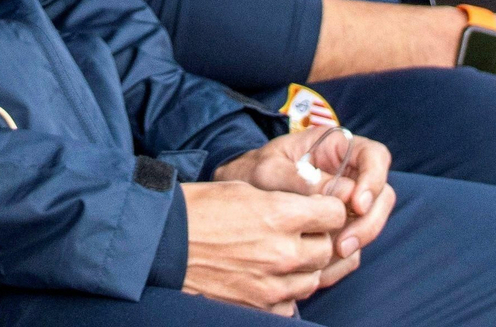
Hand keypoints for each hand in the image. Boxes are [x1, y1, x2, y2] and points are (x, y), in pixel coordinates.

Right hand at [181, 180, 345, 312]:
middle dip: (317, 238)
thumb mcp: (241, 189)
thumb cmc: (197, 208)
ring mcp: (273, 284)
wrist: (161, 241)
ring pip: (313, 279)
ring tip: (279, 255)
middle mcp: (283, 251)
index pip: (335, 214)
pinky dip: (284, 291)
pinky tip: (266, 277)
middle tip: (298, 232)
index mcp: (279, 214)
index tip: (320, 210)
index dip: (328, 209)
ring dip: (303, 267)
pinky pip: (291, 303)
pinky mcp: (261, 306)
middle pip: (327, 249)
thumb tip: (309, 207)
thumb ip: (282, 201)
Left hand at [214, 128, 395, 286]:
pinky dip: (344, 257)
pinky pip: (355, 243)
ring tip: (332, 253)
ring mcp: (348, 201)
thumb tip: (341, 194)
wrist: (237, 195)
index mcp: (335, 147)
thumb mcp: (268, 170)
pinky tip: (324, 266)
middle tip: (344, 243)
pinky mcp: (342, 226)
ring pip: (371, 222)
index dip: (374, 179)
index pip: (374, 156)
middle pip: (382, 195)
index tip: (357, 203)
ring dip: (358, 241)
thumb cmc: (252, 172)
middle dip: (368, 221)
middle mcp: (348, 173)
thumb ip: (301, 180)